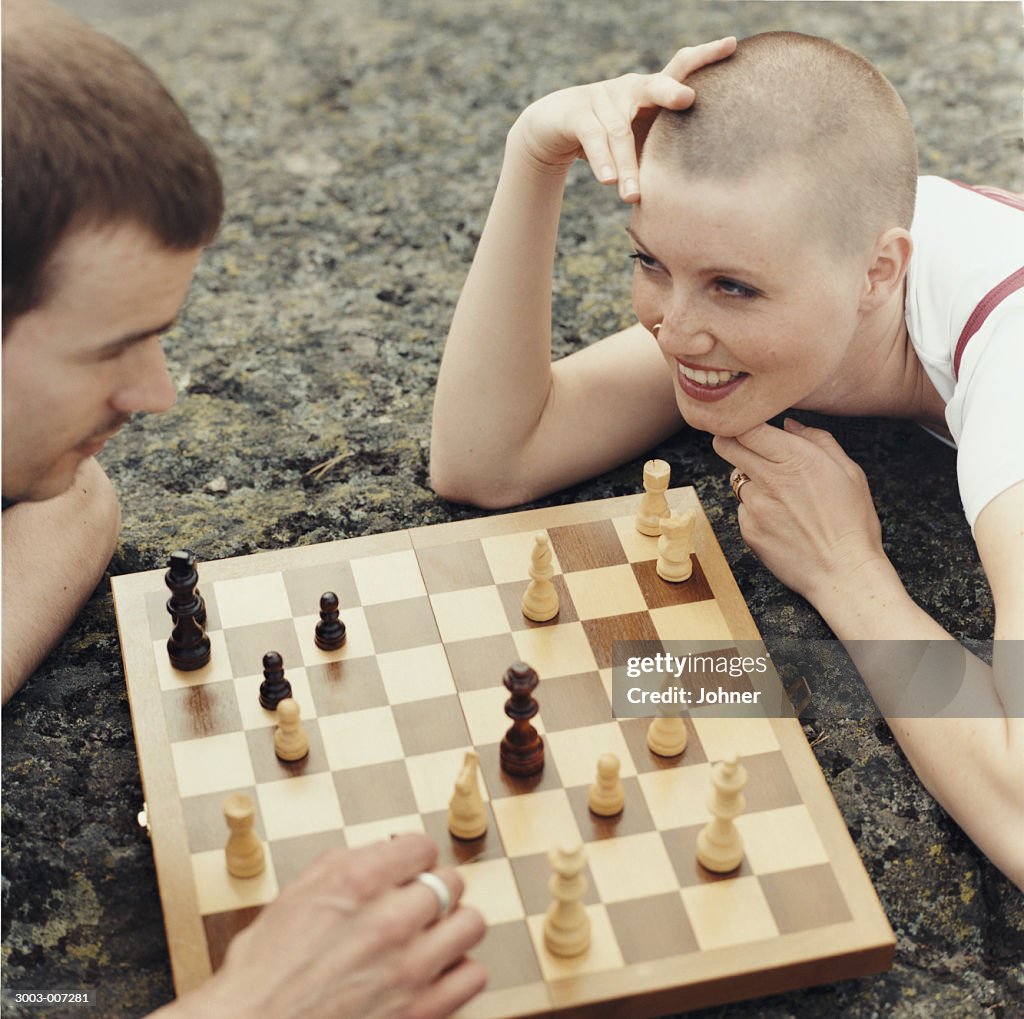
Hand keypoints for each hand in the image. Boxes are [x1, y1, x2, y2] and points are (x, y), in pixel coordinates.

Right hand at [168, 834, 485, 1018]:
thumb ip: (341, 867)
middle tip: (417, 905)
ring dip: (454, 926)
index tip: (408, 869)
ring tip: (433, 936)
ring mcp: (410, 967)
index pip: (421, 846)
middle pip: (450, 881)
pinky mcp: (422, 1010)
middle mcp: (390, 919)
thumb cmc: (262, 975)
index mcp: (358, 882)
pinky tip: (435, 974)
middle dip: (433, 889)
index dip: (413, 857)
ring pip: (471, 923)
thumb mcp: (293, 899)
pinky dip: (458, 972)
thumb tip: (376, 853)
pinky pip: (472, 976)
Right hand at [510, 37, 735, 201]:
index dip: (705, 56)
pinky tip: (608, 180)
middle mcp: (629, 89)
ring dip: (627, 166)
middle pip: (654, 86)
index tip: (732, 45)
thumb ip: (661, 149)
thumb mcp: (637, 141)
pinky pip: (592, 138)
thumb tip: (699, 186)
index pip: (680, 68)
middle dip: (671, 91)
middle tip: (688, 99)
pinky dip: (601, 160)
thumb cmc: (607, 139)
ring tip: (634, 195)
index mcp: (651, 92)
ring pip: (620, 132)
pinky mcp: (576, 113)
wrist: (552, 128)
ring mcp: (601, 97)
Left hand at [713, 419, 887, 606]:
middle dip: (730, 441)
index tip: (744, 424)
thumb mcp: (849, 472)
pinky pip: (743, 509)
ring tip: (782, 498)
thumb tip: (789, 425)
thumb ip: (818, 441)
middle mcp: (770, 478)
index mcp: (796, 458)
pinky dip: (755, 510)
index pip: (747, 427)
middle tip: (743, 446)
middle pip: (726, 446)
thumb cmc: (852, 522)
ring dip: (751, 480)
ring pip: (737, 479)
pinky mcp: (747, 528)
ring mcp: (755, 505)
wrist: (843, 572)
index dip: (740, 422)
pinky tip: (781, 522)